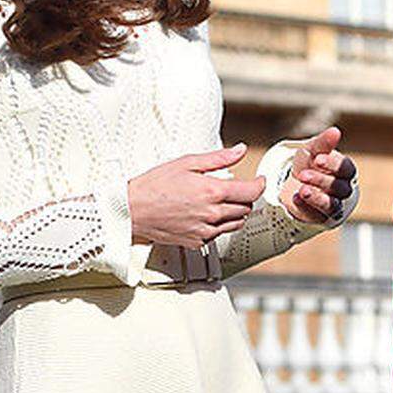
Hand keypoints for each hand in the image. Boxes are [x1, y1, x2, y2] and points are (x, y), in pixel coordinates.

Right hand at [128, 144, 264, 248]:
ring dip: (235, 212)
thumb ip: (218, 158)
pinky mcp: (198, 241)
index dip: (259, 185)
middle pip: (246, 208)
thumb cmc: (154, 186)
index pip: (251, 192)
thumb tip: (238, 151)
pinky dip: (219, 224)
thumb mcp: (187, 162)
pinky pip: (219, 234)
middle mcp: (212, 214)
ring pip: (236, 223)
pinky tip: (206, 214)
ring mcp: (206, 230)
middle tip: (234, 189)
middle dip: (244, 197)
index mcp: (212, 192)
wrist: (133, 210)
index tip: (259, 181)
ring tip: (220, 201)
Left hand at [279, 126, 356, 224]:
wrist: (293, 182)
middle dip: (320, 180)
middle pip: (339, 187)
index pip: (346, 168)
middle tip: (302, 174)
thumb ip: (324, 143)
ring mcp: (333, 204)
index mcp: (344, 171)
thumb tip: (335, 131)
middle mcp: (342, 189)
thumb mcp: (313, 150)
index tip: (318, 159)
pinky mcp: (321, 217)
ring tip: (302, 190)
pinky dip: (307, 207)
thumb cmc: (309, 163)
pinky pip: (317, 215)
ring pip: (331, 204)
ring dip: (317, 197)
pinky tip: (296, 198)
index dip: (333, 164)